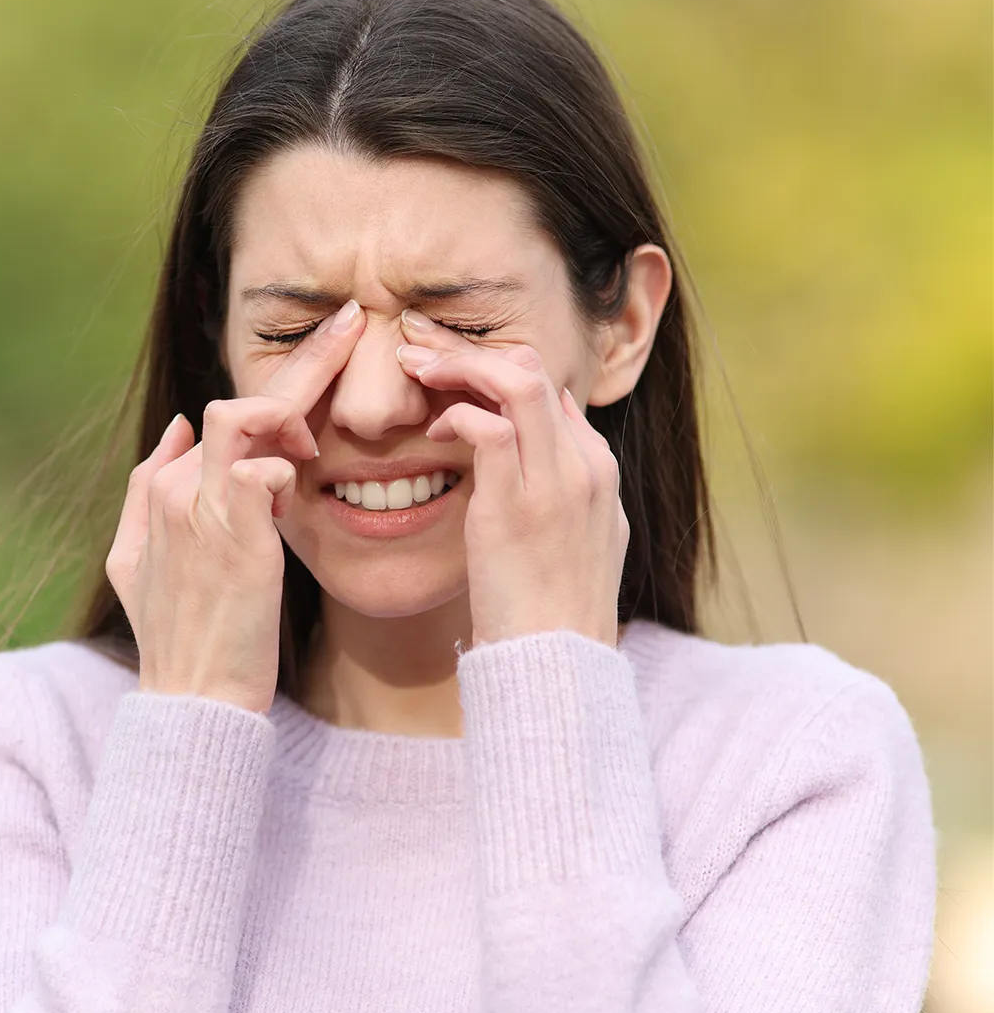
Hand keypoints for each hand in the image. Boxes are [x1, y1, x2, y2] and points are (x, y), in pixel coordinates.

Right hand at [105, 300, 365, 709]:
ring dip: (293, 411)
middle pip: (240, 401)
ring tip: (321, 439)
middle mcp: (176, 489)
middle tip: (355, 323)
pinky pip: (261, 471)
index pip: (225, 415)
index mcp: (164, 488)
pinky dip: (286, 469)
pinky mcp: (233, 537)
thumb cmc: (181, 636)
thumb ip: (146, 491)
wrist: (193, 701)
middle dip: (304, 357)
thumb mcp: (138, 563)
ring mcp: (200, 511)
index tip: (325, 361)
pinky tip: (302, 484)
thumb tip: (173, 428)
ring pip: (243, 418)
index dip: (278, 391)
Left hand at [397, 315, 628, 649]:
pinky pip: (486, 427)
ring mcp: (555, 483)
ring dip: (458, 363)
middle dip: (470, 348)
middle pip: (533, 368)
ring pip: (516, 380)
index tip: (450, 368)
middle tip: (420, 346)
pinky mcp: (516, 507)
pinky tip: (431, 433)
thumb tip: (540, 438)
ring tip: (414, 366)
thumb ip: (566, 485)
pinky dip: (454, 415)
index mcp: (597, 470)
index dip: (494, 367)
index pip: (549, 385)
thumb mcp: (580, 539)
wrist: (559, 666)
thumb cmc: (553, 609)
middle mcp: (584, 466)